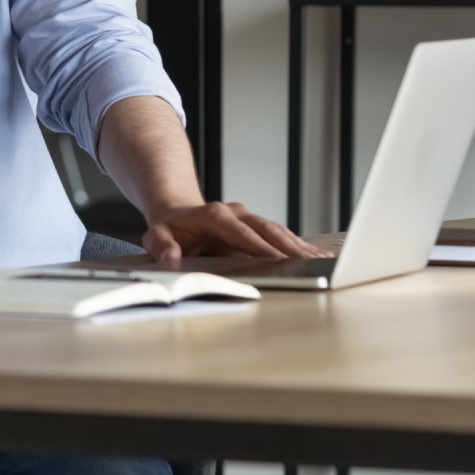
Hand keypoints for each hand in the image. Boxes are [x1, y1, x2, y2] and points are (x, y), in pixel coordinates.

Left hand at [141, 201, 322, 262]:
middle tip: (307, 263)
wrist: (178, 212)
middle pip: (266, 229)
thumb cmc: (169, 227)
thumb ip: (161, 245)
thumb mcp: (156, 235)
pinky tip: (316, 255)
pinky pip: (280, 236)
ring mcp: (248, 219)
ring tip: (319, 261)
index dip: (258, 245)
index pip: (240, 231)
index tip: (275, 260)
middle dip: (287, 247)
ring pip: (278, 231)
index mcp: (214, 214)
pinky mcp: (256, 228)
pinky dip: (298, 246)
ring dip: (298, 246)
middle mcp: (235, 213)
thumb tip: (171, 256)